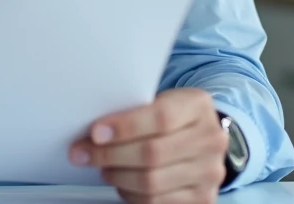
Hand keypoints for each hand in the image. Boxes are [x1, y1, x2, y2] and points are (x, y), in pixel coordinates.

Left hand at [69, 88, 228, 203]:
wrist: (204, 138)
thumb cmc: (174, 117)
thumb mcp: (162, 99)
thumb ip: (135, 109)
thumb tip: (95, 130)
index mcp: (198, 106)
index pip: (160, 117)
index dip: (125, 127)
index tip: (96, 133)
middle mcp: (210, 139)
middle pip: (152, 153)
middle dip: (110, 155)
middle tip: (83, 153)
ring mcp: (209, 172)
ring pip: (151, 182)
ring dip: (117, 176)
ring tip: (102, 167)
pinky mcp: (202, 198)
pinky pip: (156, 201)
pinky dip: (130, 193)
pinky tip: (121, 182)